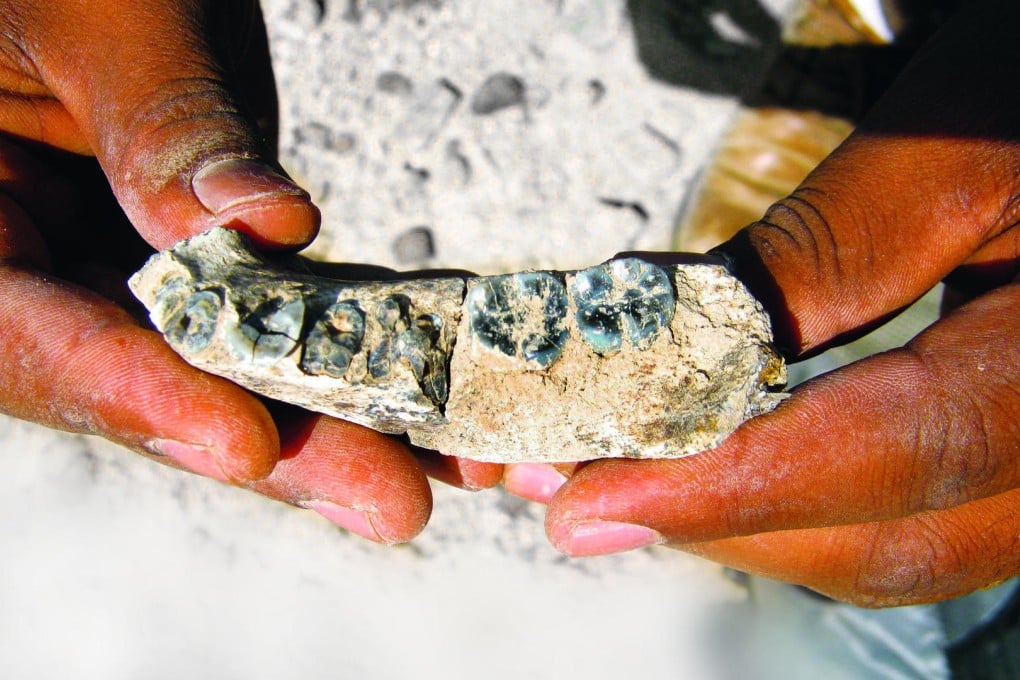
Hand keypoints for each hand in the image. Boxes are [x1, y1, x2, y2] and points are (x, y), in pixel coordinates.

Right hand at [0, 0, 500, 543]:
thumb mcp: (104, 14)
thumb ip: (163, 126)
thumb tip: (263, 229)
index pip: (20, 338)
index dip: (134, 397)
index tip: (241, 441)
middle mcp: (28, 262)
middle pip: (145, 381)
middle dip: (276, 440)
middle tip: (384, 496)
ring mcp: (118, 266)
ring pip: (222, 365)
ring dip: (333, 417)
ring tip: (436, 460)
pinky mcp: (197, 256)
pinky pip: (270, 314)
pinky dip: (345, 349)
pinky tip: (423, 385)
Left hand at [536, 1, 1019, 605]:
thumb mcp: (948, 148)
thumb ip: (824, 253)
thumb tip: (668, 343)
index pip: (902, 452)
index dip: (733, 488)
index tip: (590, 501)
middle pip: (890, 538)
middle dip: (716, 521)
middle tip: (577, 485)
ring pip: (895, 544)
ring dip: (746, 523)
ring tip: (628, 477)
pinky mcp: (1008, 454)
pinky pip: (908, 516)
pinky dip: (799, 503)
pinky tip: (719, 464)